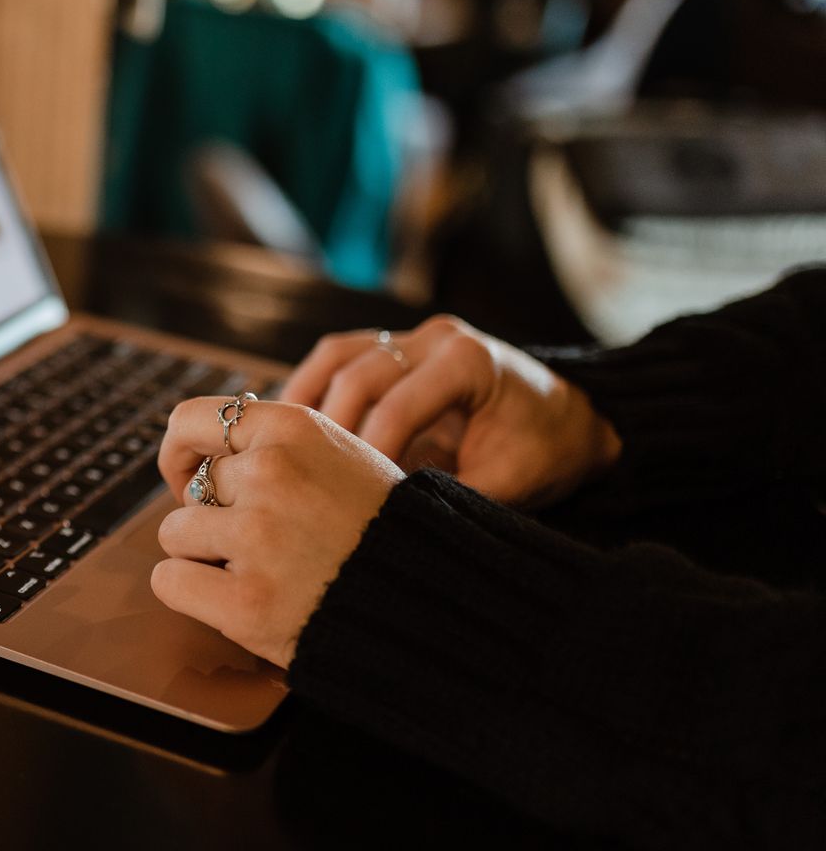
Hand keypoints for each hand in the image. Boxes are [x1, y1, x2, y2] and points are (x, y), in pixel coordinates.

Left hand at [150, 398, 401, 667]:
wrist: (430, 606)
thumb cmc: (380, 532)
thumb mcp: (340, 456)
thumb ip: (276, 446)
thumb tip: (198, 451)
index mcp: (294, 430)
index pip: (189, 421)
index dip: (181, 453)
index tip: (191, 478)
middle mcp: (272, 474)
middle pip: (191, 489)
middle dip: (215, 517)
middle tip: (267, 542)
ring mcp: (258, 538)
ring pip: (175, 535)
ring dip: (202, 556)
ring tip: (261, 569)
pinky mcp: (245, 602)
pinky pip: (169, 582)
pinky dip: (190, 594)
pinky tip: (236, 600)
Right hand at [279, 316, 621, 507]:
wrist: (570, 418)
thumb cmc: (545, 451)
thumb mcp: (510, 483)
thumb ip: (450, 494)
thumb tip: (384, 515)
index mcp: (469, 361)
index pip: (397, 405)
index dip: (370, 452)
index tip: (355, 495)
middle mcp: (435, 337)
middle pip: (357, 374)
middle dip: (332, 431)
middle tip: (309, 478)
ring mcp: (412, 336)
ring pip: (336, 356)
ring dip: (305, 402)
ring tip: (280, 447)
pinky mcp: (394, 345)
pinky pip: (337, 358)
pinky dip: (310, 390)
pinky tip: (291, 429)